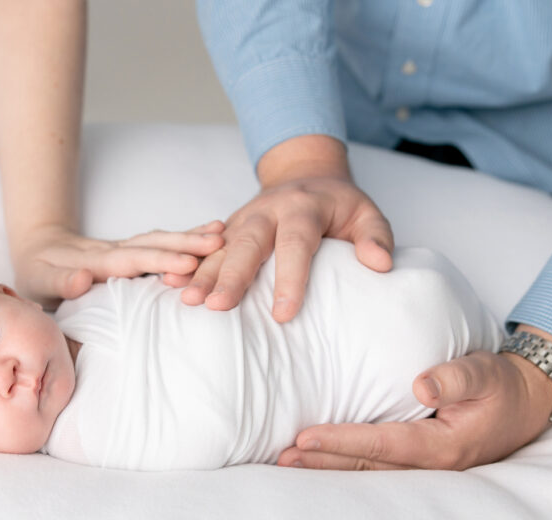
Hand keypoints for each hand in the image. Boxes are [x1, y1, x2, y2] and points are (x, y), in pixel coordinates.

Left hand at [11, 222, 223, 306]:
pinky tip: (213, 233)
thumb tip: (83, 279)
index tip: (186, 265)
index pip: (130, 262)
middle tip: (218, 244)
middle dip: (185, 244)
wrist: (38, 250)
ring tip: (222, 235)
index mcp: (95, 261)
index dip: (158, 262)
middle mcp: (114, 251)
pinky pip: (162, 242)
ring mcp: (125, 248)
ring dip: (190, 237)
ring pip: (161, 239)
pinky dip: (187, 236)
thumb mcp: (39, 282)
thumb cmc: (38, 275)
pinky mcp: (132, 250)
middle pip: (153, 244)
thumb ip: (61, 283)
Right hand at [180, 137, 393, 322]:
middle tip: (216, 306)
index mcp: (303, 207)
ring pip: (219, 247)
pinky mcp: (228, 229)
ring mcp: (243, 219)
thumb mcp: (367, 213)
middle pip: (246, 243)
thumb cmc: (339, 206)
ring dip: (201, 273)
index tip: (284, 313)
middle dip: (230, 275)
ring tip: (187, 300)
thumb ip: (376, 237)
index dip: (290, 278)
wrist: (305, 174)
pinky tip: (171, 284)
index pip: (295, 243)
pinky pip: (204, 248)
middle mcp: (267, 211)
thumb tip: (380, 265)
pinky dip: (189, 265)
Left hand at [276, 349, 551, 470]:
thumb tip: (422, 385)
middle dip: (323, 462)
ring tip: (287, 462)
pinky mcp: (417, 463)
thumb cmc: (501, 386)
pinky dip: (344, 466)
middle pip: (366, 467)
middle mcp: (430, 466)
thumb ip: (456, 377)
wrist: (524, 406)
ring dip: (327, 468)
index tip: (305, 436)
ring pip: (367, 472)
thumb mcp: (485, 372)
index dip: (343, 442)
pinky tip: (316, 461)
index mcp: (444, 446)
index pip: (382, 445)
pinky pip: (375, 468)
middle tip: (281, 457)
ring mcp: (423, 470)